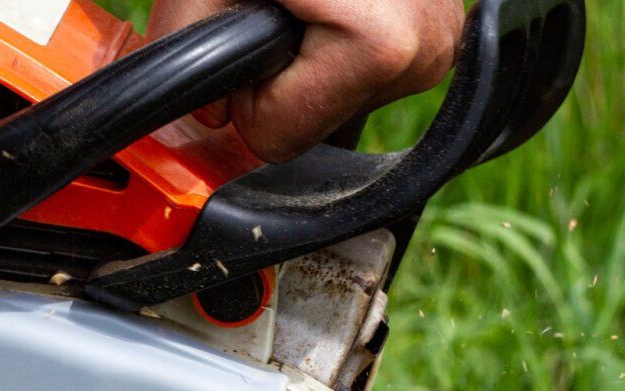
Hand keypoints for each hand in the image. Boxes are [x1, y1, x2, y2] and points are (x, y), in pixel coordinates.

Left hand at [148, 0, 464, 162]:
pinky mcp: (441, 20)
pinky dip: (335, 23)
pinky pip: (365, 55)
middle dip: (277, 62)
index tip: (249, 20)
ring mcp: (442, 34)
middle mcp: (426, 48)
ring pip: (339, 88)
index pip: (276, 135)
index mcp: (381, 45)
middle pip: (312, 115)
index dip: (240, 85)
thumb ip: (182, 49)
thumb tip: (190, 112)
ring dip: (306, 42)